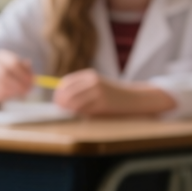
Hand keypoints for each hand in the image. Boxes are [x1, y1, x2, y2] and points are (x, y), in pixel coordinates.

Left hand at [50, 69, 174, 116]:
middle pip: (68, 93)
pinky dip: (78, 114)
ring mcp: (98, 93)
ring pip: (74, 103)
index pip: (66, 82)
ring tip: (68, 113)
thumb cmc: (112, 94)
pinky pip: (84, 110)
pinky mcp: (103, 105)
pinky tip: (79, 115)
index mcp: (90, 75)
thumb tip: (60, 98)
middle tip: (60, 109)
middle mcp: (93, 82)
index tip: (57, 100)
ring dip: (68, 109)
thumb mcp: (97, 85)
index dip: (59, 92)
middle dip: (61, 102)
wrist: (134, 98)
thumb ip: (81, 89)